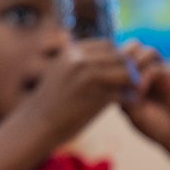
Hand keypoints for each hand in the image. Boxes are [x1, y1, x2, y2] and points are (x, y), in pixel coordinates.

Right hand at [17, 38, 136, 146]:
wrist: (36, 124)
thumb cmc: (51, 100)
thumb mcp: (61, 70)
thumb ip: (83, 61)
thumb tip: (106, 50)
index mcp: (72, 51)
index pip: (108, 45)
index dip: (117, 57)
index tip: (120, 69)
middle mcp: (80, 60)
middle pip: (119, 57)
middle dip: (129, 68)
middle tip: (133, 81)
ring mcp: (88, 77)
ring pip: (126, 73)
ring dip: (133, 82)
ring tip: (133, 90)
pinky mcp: (95, 97)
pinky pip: (123, 93)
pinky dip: (129, 97)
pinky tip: (128, 101)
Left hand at [117, 40, 169, 160]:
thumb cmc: (155, 126)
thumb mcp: (131, 110)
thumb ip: (122, 91)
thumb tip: (112, 74)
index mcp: (133, 78)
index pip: (117, 59)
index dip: (108, 66)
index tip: (102, 83)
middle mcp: (147, 70)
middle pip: (129, 50)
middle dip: (119, 61)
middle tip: (114, 80)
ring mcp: (160, 70)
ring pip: (143, 52)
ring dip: (132, 66)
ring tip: (127, 85)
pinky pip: (155, 66)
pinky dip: (144, 76)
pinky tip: (139, 91)